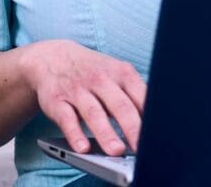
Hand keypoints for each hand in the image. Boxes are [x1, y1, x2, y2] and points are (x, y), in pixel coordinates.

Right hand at [19, 40, 146, 155]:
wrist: (53, 57)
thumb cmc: (94, 71)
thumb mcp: (117, 74)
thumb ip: (133, 95)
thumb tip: (153, 125)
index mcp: (121, 73)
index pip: (141, 95)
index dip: (150, 117)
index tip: (157, 136)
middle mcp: (101, 79)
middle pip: (120, 105)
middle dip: (132, 128)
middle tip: (141, 148)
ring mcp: (78, 90)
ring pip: (94, 113)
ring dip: (106, 133)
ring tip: (116, 151)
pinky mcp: (57, 101)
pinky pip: (67, 119)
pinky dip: (75, 135)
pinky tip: (83, 148)